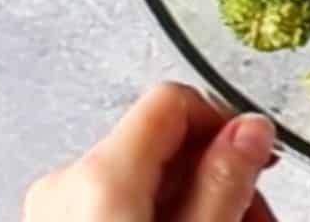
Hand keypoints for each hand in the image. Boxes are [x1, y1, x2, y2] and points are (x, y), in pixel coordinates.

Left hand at [23, 83, 277, 221]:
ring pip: (145, 177)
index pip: (173, 99)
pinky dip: (161, 213)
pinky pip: (117, 203)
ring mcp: (52, 209)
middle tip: (256, 212)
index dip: (224, 121)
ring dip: (197, 196)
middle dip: (219, 171)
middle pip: (162, 141)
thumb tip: (253, 127)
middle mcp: (66, 180)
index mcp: (99, 172)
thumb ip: (223, 181)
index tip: (257, 158)